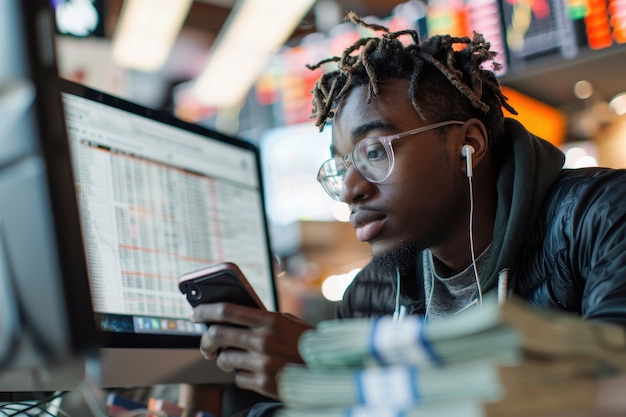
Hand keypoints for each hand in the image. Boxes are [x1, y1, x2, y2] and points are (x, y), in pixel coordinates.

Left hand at [191, 303, 313, 399]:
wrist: (329, 372)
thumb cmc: (308, 344)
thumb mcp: (289, 323)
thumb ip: (264, 319)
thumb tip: (234, 317)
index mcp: (269, 320)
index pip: (227, 311)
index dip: (206, 311)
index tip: (195, 313)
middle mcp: (263, 340)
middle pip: (217, 334)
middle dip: (206, 340)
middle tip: (206, 344)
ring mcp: (262, 363)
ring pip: (224, 359)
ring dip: (224, 360)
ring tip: (233, 359)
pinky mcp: (263, 383)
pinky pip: (238, 378)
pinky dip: (242, 376)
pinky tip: (255, 372)